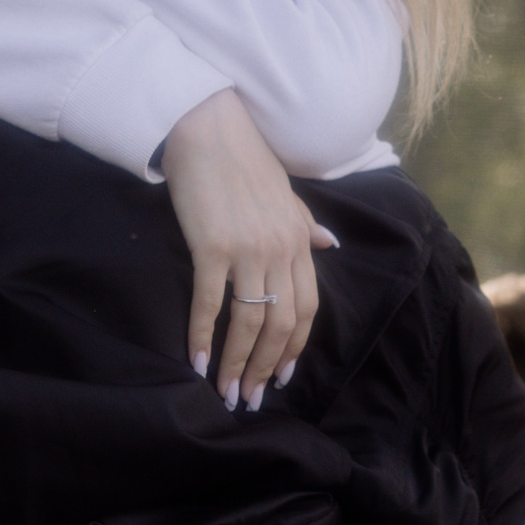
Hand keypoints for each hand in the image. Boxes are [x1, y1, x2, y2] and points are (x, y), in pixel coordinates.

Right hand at [160, 89, 336, 411]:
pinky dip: (202, 335)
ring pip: (250, 321)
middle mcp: (280, 249)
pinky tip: (194, 359)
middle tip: (248, 397)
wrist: (209, 127)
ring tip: (223, 391)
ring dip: (236, 362)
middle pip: (282, 324)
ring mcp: (247, 249)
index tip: (281, 376)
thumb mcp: (286, 194)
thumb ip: (307, 225)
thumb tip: (330, 245)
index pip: (307, 308)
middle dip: (265, 367)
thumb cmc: (244, 159)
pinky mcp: (211, 246)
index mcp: (298, 240)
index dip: (295, 348)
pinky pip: (210, 301)